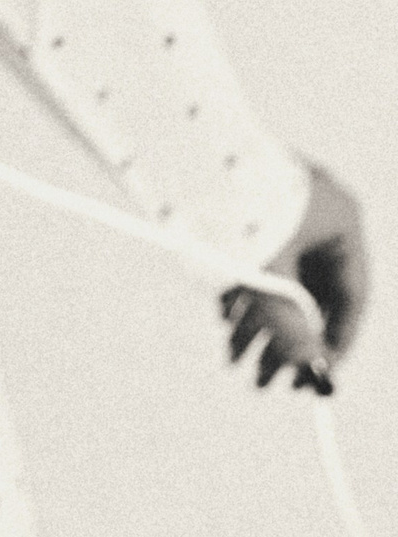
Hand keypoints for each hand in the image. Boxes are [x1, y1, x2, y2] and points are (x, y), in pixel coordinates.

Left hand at [220, 163, 369, 391]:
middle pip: (310, 290)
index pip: (351, 294)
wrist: (184, 154)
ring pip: (279, 279)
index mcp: (340, 219)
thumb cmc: (236, 210)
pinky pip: (256, 260)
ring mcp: (283, 206)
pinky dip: (243, 292)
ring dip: (258, 323)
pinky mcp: (249, 204)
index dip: (334, 340)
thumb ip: (289, 326)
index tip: (316, 377)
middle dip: (285, 338)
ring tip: (234, 361)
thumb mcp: (266, 277)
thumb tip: (308, 369)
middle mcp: (318, 211)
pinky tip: (225, 322)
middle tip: (268, 382)